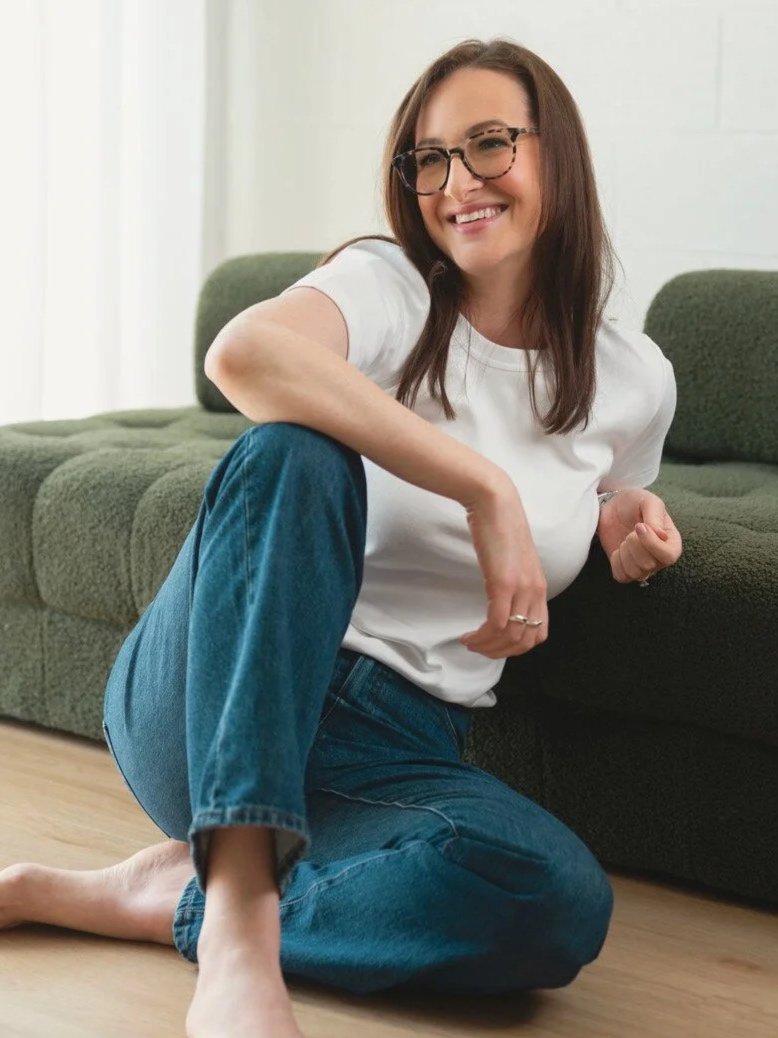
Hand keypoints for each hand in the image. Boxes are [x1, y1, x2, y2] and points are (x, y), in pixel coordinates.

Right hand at [459, 480, 548, 658]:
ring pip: (510, 636)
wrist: (495, 502)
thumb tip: (501, 599)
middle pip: (524, 640)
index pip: (538, 634)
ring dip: (488, 646)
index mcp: (539, 586)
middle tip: (479, 648)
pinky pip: (496, 622)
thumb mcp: (513, 560)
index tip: (494, 644)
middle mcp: (535, 590)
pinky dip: (482, 636)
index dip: (516, 647)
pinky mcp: (503, 582)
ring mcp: (521, 587)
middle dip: (500, 652)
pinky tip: (468, 635)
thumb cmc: (500, 525)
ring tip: (470, 643)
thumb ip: (513, 580)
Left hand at [597, 488, 681, 583]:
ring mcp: (643, 566)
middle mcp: (660, 558)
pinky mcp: (626, 569)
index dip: (651, 543)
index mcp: (672, 542)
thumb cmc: (635, 503)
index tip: (639, 526)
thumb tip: (661, 536)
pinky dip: (616, 562)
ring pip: (634, 573)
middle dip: (634, 545)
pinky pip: (621, 576)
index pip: (669, 556)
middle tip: (631, 530)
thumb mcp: (648, 501)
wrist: (614, 507)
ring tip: (626, 539)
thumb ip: (655, 516)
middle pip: (648, 565)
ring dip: (624, 553)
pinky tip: (619, 549)